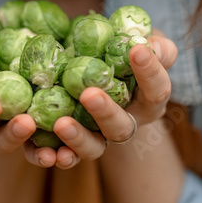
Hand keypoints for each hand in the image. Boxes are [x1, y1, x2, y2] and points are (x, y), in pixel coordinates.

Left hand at [48, 30, 177, 168]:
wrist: (96, 70)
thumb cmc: (126, 54)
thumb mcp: (145, 46)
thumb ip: (156, 46)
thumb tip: (152, 45)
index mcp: (149, 100)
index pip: (156, 89)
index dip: (149, 71)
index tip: (137, 50)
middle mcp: (126, 123)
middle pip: (121, 126)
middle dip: (106, 112)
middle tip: (89, 94)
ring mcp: (100, 136)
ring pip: (94, 147)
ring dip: (78, 139)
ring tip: (61, 124)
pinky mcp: (74, 144)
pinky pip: (66, 156)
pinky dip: (56, 156)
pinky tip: (45, 154)